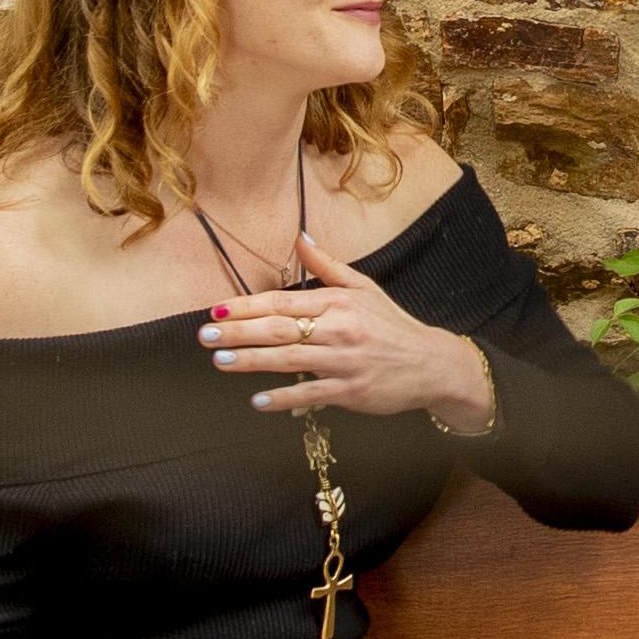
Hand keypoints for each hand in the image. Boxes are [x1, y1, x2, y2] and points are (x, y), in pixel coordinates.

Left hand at [198, 233, 494, 425]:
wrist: (432, 364)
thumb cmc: (393, 326)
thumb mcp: (364, 289)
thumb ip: (327, 265)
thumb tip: (300, 237)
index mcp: (338, 303)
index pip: (283, 303)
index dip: (248, 306)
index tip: (218, 309)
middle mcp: (339, 329)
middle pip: (280, 330)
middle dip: (239, 332)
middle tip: (206, 335)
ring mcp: (345, 361)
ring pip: (290, 360)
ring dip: (251, 361)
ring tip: (220, 361)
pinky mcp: (352, 391)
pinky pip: (311, 394)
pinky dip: (283, 399)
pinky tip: (256, 401)